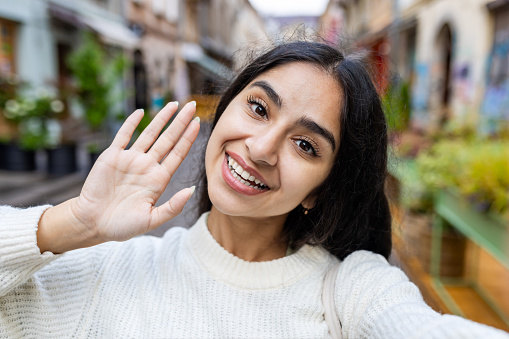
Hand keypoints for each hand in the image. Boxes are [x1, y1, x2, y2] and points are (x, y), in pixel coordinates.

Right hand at [70, 101, 199, 242]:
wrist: (92, 223)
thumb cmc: (122, 226)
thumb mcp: (152, 220)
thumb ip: (173, 207)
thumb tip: (192, 190)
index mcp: (158, 180)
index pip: (178, 154)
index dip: (188, 138)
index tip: (198, 123)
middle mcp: (147, 166)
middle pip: (168, 139)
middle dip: (180, 122)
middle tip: (192, 105)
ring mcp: (130, 160)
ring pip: (149, 134)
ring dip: (161, 119)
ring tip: (174, 104)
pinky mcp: (112, 157)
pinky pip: (123, 136)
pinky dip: (131, 123)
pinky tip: (141, 112)